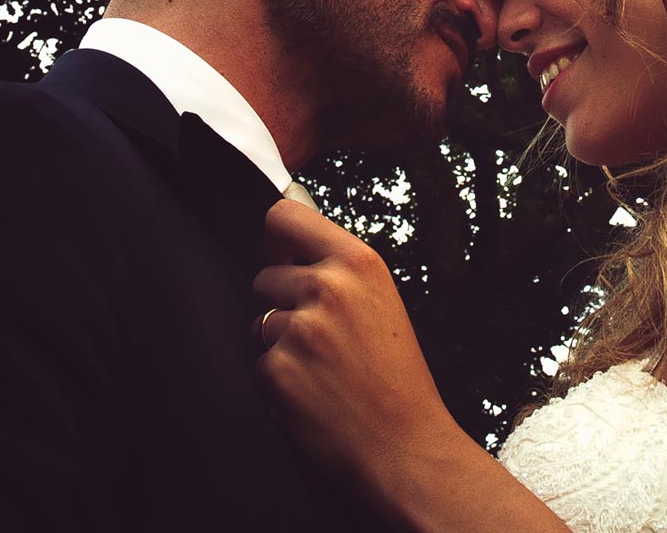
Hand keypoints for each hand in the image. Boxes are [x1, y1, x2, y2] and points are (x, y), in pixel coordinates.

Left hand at [253, 196, 467, 507]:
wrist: (407, 449)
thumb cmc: (396, 380)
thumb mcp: (381, 303)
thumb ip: (339, 273)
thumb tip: (286, 248)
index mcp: (359, 262)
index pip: (284, 217)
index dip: (275, 241)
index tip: (282, 259)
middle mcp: (328, 287)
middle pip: (265, 277)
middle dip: (281, 307)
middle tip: (320, 341)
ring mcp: (301, 328)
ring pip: (259, 323)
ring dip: (279, 346)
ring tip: (323, 372)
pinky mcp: (278, 369)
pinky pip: (259, 363)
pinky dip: (278, 383)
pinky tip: (313, 397)